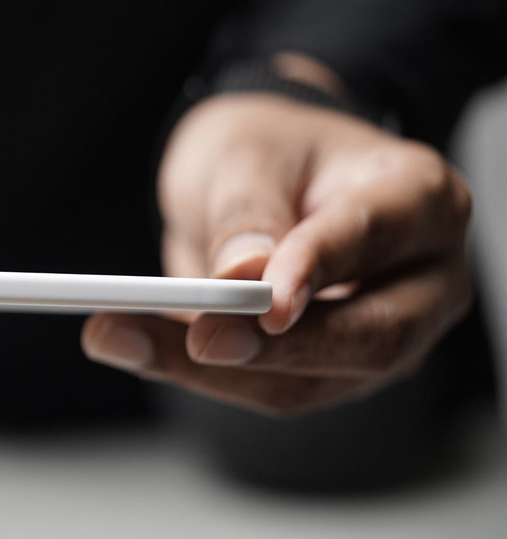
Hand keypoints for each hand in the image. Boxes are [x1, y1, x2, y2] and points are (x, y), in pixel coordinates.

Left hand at [82, 91, 471, 415]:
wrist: (265, 173)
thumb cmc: (270, 150)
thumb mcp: (247, 154)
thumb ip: (247, 212)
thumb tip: (242, 276)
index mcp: (419, 199)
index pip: (373, 242)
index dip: (316, 273)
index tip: (264, 303)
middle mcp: (422, 277)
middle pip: (366, 337)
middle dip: (269, 349)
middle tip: (192, 341)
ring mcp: (385, 332)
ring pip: (309, 381)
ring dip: (210, 372)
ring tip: (117, 336)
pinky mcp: (332, 370)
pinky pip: (269, 388)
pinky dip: (199, 376)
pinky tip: (134, 345)